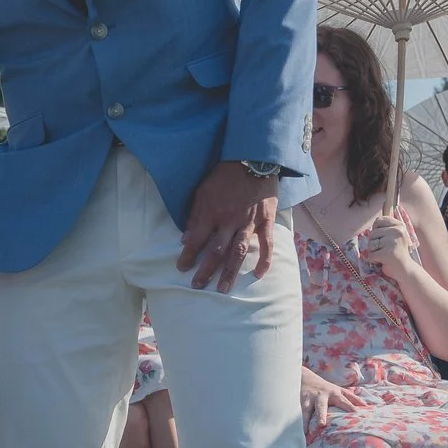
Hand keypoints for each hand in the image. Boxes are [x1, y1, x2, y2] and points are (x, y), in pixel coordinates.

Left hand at [178, 161, 280, 291]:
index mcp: (211, 213)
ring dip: (230, 272)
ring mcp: (248, 223)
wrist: (253, 158)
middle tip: (197, 286)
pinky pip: (266, 244)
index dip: (187, 256)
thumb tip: (184, 238)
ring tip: (223, 289)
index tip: (181, 268)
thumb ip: (194, 215)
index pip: (195, 240)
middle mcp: (228, 221)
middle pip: (215, 252)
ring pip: (237, 252)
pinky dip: (263, 260)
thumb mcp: (202, 191)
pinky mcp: (265, 221)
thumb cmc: (224, 175)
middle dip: (205, 271)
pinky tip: (258, 275)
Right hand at [301, 368, 363, 431]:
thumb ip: (352, 398)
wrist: (304, 376)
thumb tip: (366, 406)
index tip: (356, 413)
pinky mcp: (298, 402)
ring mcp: (308, 399)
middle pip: (321, 406)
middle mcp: (321, 396)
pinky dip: (295, 420)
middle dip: (321, 415)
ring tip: (305, 431)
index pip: (342, 401)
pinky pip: (297, 412)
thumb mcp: (339, 390)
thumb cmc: (325, 387)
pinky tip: (295, 430)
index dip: (349, 406)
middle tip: (322, 425)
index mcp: (333, 393)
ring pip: (306, 409)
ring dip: (305, 420)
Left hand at [363, 214, 418, 279]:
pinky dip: (374, 260)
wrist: (405, 269)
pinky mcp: (387, 254)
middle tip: (385, 249)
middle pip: (372, 233)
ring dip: (374, 251)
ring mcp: (392, 242)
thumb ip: (387, 225)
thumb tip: (380, 212)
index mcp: (399, 225)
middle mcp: (397, 232)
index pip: (378, 221)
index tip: (383, 238)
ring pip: (370, 244)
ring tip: (384, 254)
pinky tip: (383, 261)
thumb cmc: (397, 251)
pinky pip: (371, 255)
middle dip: (374, 243)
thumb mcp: (395, 235)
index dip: (376, 230)